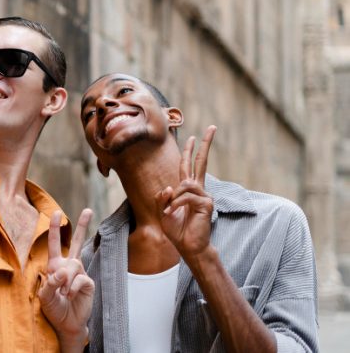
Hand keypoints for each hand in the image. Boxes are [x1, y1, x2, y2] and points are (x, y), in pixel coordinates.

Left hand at [38, 209, 93, 343]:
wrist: (66, 324)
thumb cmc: (54, 309)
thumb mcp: (44, 297)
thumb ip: (50, 283)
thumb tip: (62, 272)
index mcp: (55, 266)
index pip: (54, 244)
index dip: (54, 228)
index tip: (56, 212)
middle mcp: (68, 266)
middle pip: (76, 242)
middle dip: (82, 226)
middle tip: (88, 210)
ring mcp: (79, 274)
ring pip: (73, 265)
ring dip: (65, 280)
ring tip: (63, 293)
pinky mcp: (88, 283)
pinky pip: (79, 279)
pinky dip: (72, 288)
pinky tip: (69, 296)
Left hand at [154, 125, 216, 258]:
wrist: (188, 247)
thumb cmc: (176, 230)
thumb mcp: (162, 211)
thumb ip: (163, 198)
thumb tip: (170, 187)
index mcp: (188, 189)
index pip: (189, 166)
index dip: (190, 151)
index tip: (191, 136)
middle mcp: (198, 189)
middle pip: (202, 162)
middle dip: (205, 144)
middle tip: (212, 127)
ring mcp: (204, 196)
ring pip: (185, 184)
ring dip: (174, 198)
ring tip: (169, 211)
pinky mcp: (207, 204)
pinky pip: (187, 197)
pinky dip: (176, 204)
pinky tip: (172, 213)